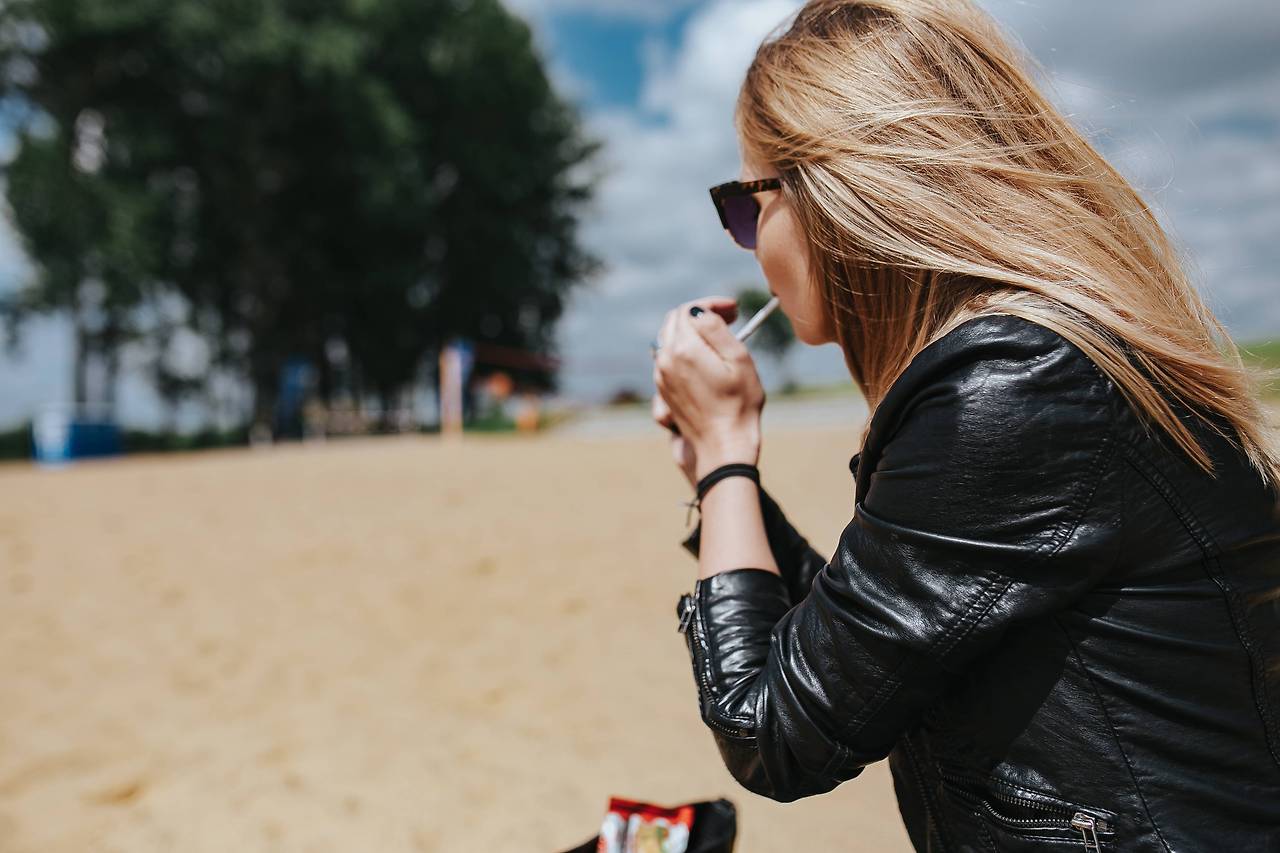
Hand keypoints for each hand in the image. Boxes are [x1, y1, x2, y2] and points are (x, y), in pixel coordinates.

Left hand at [652, 296, 764, 478]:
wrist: (724, 448)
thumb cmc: (739, 405)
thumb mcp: (738, 359)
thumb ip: (715, 328)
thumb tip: (700, 311)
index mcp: (683, 349)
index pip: (690, 309)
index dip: (712, 304)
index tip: (735, 309)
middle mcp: (665, 360)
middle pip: (675, 321)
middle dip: (700, 315)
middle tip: (730, 319)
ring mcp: (661, 377)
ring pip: (670, 340)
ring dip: (693, 333)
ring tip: (720, 340)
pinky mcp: (663, 391)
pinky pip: (669, 360)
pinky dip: (686, 352)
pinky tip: (706, 361)